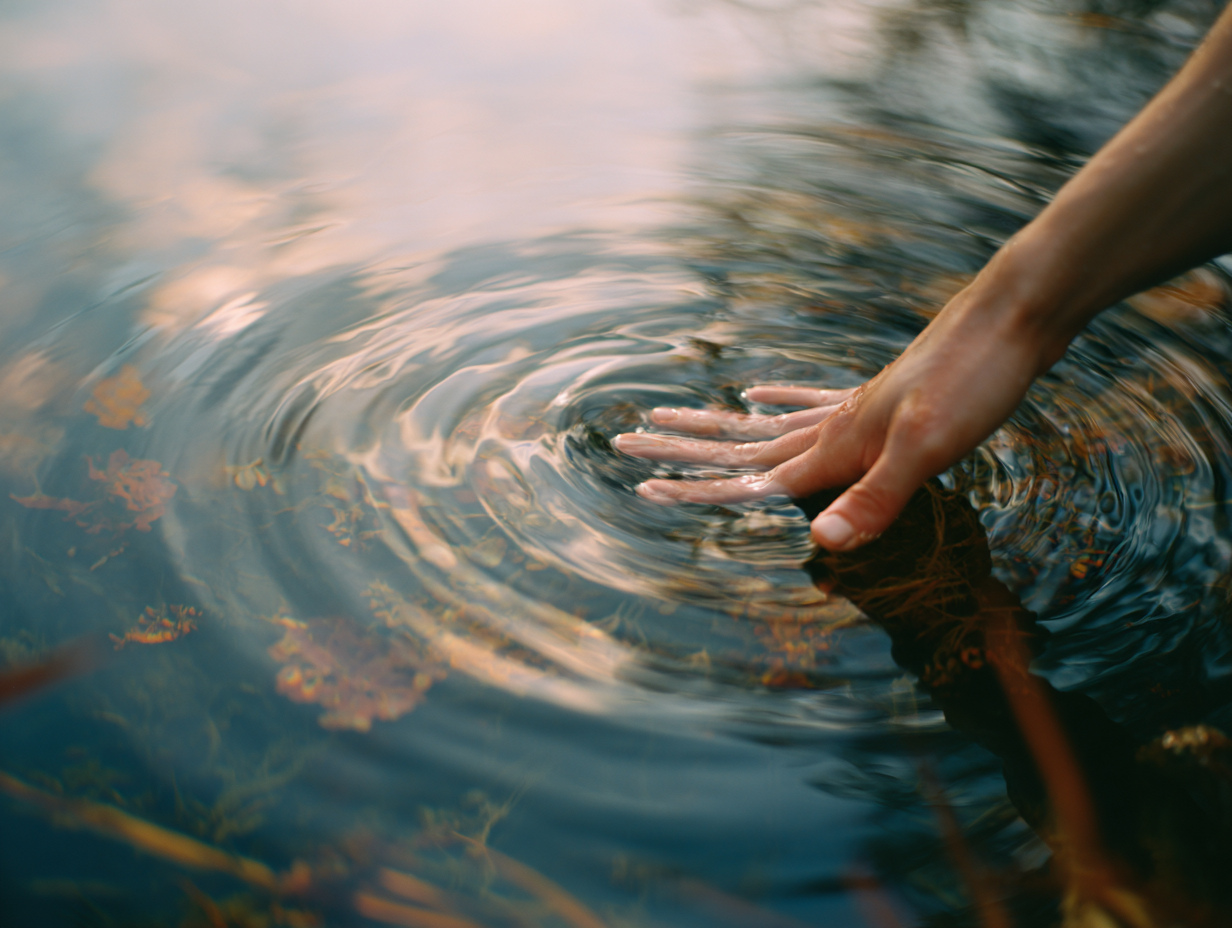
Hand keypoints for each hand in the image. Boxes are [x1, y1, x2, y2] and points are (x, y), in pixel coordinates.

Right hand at [614, 279, 1047, 550]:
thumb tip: (821, 545)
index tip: (641, 484)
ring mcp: (853, 407)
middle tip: (626, 437)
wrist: (1014, 316)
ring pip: (765, 424)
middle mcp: (832, 426)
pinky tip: (760, 391)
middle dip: (680, 447)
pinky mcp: (879, 396)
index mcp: (834, 446)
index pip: (748, 476)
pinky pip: (810, 402)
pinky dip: (777, 400)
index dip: (694, 487)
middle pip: (739, 443)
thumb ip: (875, 500)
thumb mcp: (928, 449)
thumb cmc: (974, 383)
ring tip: (672, 414)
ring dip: (715, 424)